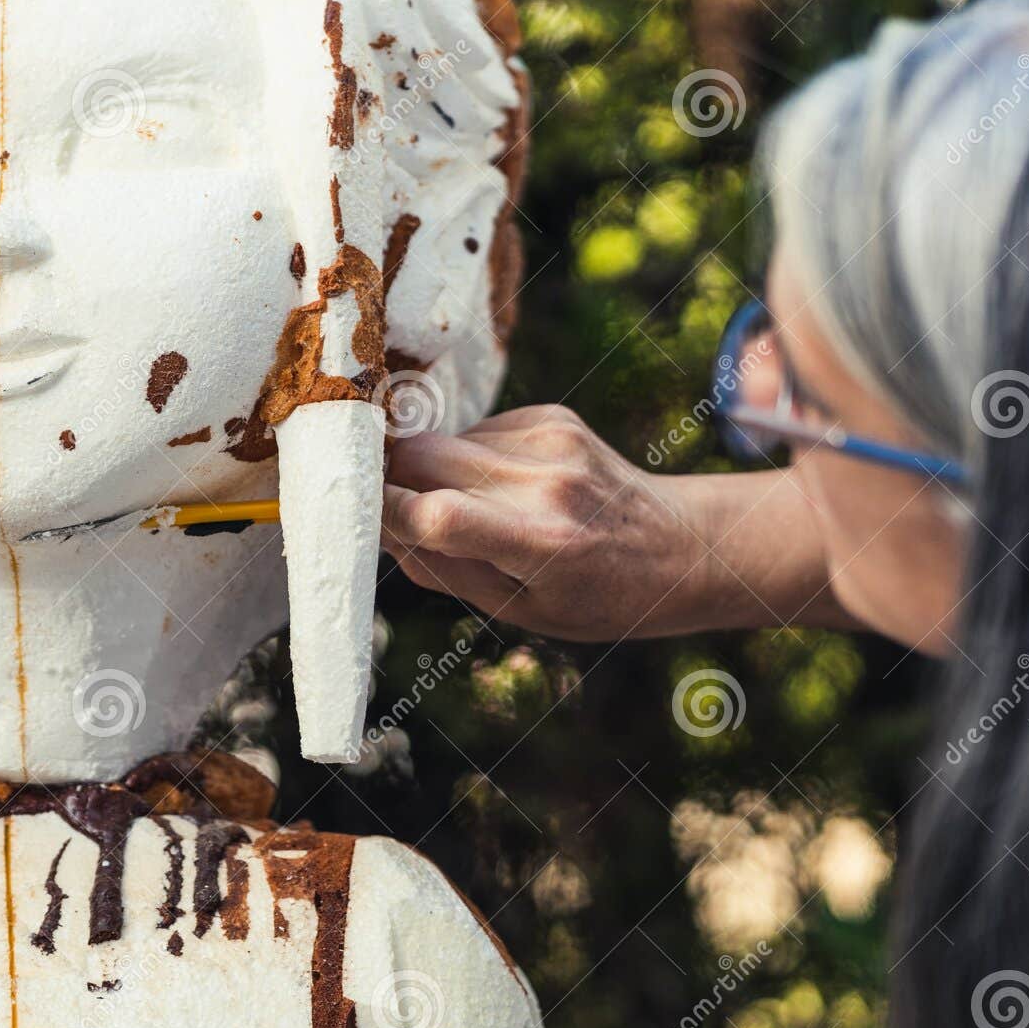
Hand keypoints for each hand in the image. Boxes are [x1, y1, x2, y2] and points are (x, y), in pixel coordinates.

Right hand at [380, 405, 853, 640]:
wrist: (681, 546)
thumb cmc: (596, 598)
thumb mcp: (519, 612)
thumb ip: (445, 569)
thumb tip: (379, 528)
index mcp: (541, 544)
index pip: (435, 515)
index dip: (380, 511)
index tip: (347, 516)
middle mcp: (546, 484)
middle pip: (421, 458)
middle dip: (384, 477)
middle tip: (372, 501)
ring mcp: (551, 441)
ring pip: (442, 441)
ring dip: (427, 470)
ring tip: (460, 507)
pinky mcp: (553, 415)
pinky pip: (476, 432)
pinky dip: (466, 458)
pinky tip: (498, 486)